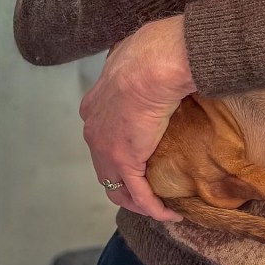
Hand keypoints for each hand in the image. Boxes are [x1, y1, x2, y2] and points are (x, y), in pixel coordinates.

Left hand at [79, 16, 194, 221]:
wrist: (154, 63)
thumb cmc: (151, 52)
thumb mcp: (135, 54)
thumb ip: (135, 62)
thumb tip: (148, 54)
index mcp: (95, 105)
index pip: (102, 135)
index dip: (118, 148)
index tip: (141, 152)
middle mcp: (94, 130)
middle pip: (105, 166)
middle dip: (124, 180)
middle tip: (149, 185)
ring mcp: (106, 149)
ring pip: (117, 187)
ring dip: (137, 199)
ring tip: (159, 205)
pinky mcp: (125, 162)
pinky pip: (139, 194)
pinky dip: (153, 207)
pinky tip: (170, 212)